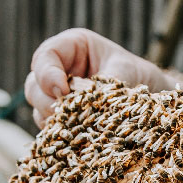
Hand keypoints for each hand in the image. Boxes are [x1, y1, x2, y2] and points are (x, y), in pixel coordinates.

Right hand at [24, 28, 166, 125]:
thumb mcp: (126, 72)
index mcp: (71, 47)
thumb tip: (85, 104)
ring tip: (76, 126)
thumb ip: (105, 84)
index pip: (45, 56)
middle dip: (47, 101)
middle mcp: (58, 69)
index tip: (62, 90)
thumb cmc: (136, 73)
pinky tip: (77, 136)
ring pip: (38, 108)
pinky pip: (49, 126)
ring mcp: (55, 94)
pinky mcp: (61, 116)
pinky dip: (60, 132)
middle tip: (67, 113)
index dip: (47, 74)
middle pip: (34, 85)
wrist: (148, 93)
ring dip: (54, 119)